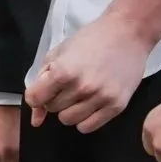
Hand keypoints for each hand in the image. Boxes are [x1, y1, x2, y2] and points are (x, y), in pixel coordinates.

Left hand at [24, 16, 151, 132]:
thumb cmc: (90, 40)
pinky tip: (89, 103)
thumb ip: (41, 82)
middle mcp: (81, 88)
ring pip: (68, 120)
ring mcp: (100, 98)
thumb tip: (36, 118)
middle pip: (52, 108)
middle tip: (67, 83)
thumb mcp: (58, 53)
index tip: (44, 88)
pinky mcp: (116, 106)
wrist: (126, 34)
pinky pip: (88, 127)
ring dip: (68, 109)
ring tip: (79, 93)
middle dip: (54, 97)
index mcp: (63, 71)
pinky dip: (84, 118)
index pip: (34, 99)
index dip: (36, 93)